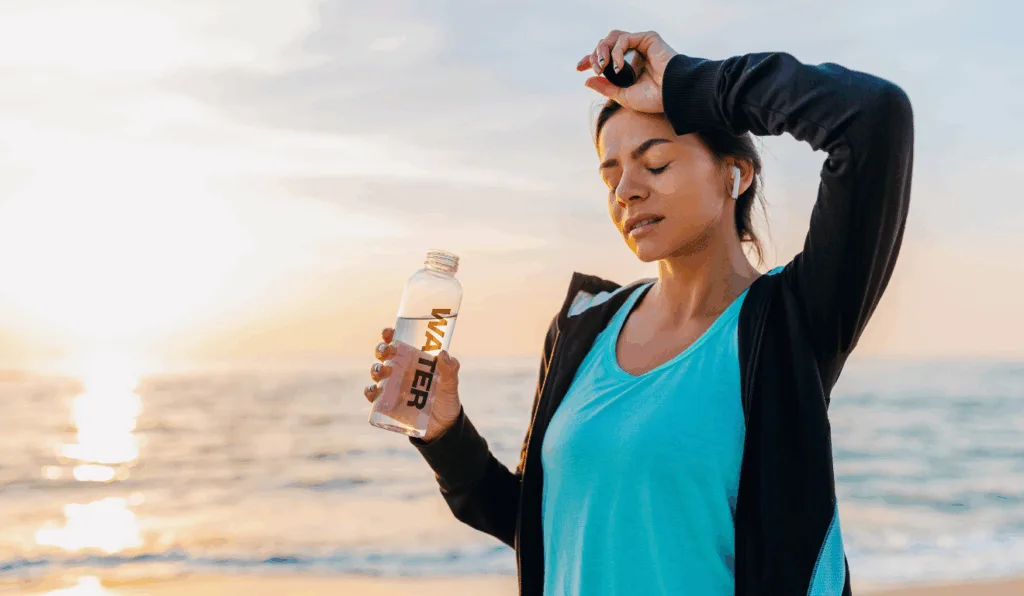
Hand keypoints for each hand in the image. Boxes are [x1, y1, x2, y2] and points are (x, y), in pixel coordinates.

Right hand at [365, 327, 461, 441]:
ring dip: (375, 369)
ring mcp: (393, 386)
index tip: (388, 332)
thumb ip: (450, 370)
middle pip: (384, 355)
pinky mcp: (387, 403)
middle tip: (386, 351)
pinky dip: (370, 392)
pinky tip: (374, 391)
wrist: (443, 427)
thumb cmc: (446, 400)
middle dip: (381, 349)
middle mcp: (401, 370)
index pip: (399, 343)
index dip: (390, 335)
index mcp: (415, 360)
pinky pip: (373, 395)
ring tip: (382, 371)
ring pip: (377, 372)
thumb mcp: (451, 385)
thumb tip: (443, 353)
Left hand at [577, 30, 677, 113]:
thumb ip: (605, 88)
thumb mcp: (623, 96)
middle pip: (605, 44)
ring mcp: (641, 44)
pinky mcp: (647, 38)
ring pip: (612, 37)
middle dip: (594, 55)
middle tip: (595, 70)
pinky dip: (616, 52)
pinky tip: (618, 67)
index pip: (605, 56)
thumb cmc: (653, 99)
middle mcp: (634, 52)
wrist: (671, 95)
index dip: (590, 59)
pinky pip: (623, 39)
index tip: (579, 69)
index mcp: (629, 65)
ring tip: (602, 67)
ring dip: (602, 50)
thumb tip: (586, 80)